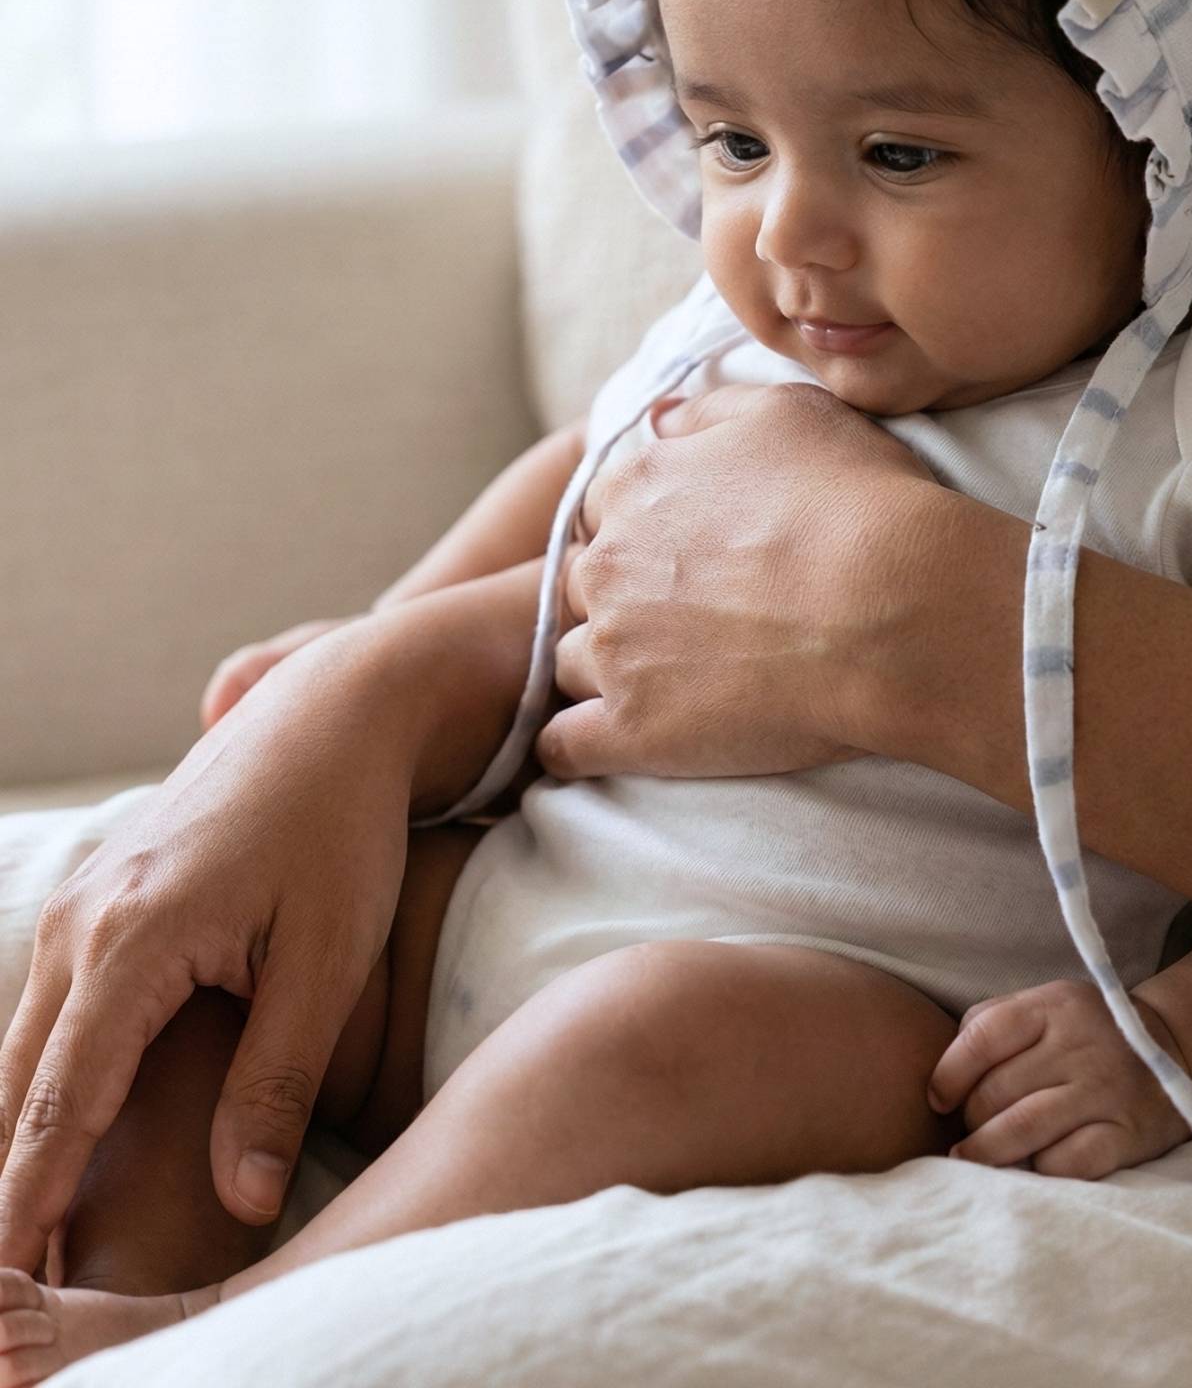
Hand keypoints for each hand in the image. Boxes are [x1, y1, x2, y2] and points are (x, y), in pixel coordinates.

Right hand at [0, 620, 417, 1275]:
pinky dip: (42, 1084)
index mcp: (134, 937)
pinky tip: (49, 1143)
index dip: (26, 1207)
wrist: (334, 713)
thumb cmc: (344, 829)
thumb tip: (244, 1205)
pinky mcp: (99, 897)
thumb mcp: (327, 957)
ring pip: (26, 1048)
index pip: (60, 1104)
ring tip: (21, 1243)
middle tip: (8, 1290)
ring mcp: (82, 902)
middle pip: (20, 1086)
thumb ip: (278, 1081)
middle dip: (6, 1191)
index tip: (5, 1290)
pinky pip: (50, 1010)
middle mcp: (84, 919)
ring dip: (18, 1141)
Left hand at [540, 383, 962, 780]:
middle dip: (618, 599)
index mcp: (638, 486)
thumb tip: (659, 420)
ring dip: (603, 670)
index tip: (686, 557)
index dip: (642, 532)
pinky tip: (612, 742)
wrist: (897, 606)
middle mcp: (609, 564)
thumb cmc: (857, 502)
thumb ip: (708, 414)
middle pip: (580, 584)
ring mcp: (615, 650)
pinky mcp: (632, 729)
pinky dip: (577, 744)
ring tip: (667, 686)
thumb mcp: (788, 414)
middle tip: (684, 622)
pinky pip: (563, 744)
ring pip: (570, 661)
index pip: (603, 509)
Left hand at [927, 979, 1189, 1178]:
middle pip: (998, 1090)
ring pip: (1024, 1129)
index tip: (938, 1100)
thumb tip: (942, 1077)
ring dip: (988, 1152)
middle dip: (971, 1119)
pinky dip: (1040, 1170)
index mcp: (1052, 1006)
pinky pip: (1068, 1163)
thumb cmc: (1085, 1032)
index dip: (949, 1073)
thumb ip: (994, 1024)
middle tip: (966, 1133)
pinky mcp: (1128, 1134)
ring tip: (971, 1161)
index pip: (983, 1036)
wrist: (1175, 1049)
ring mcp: (1106, 1090)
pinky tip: (1031, 1167)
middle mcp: (1079, 1044)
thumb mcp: (1045, 1007)